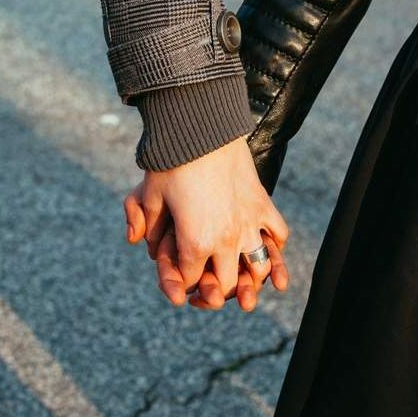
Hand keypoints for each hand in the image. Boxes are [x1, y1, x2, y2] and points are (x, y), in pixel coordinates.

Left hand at [123, 137, 289, 308]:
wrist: (202, 127)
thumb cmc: (171, 161)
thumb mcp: (150, 195)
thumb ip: (144, 222)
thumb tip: (139, 241)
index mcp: (196, 243)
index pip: (191, 281)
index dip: (181, 283)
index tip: (178, 277)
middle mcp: (227, 240)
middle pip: (226, 284)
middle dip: (215, 289)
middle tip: (207, 284)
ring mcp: (249, 223)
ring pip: (258, 268)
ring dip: (250, 278)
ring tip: (241, 276)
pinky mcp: (263, 204)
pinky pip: (278, 234)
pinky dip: (273, 245)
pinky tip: (263, 246)